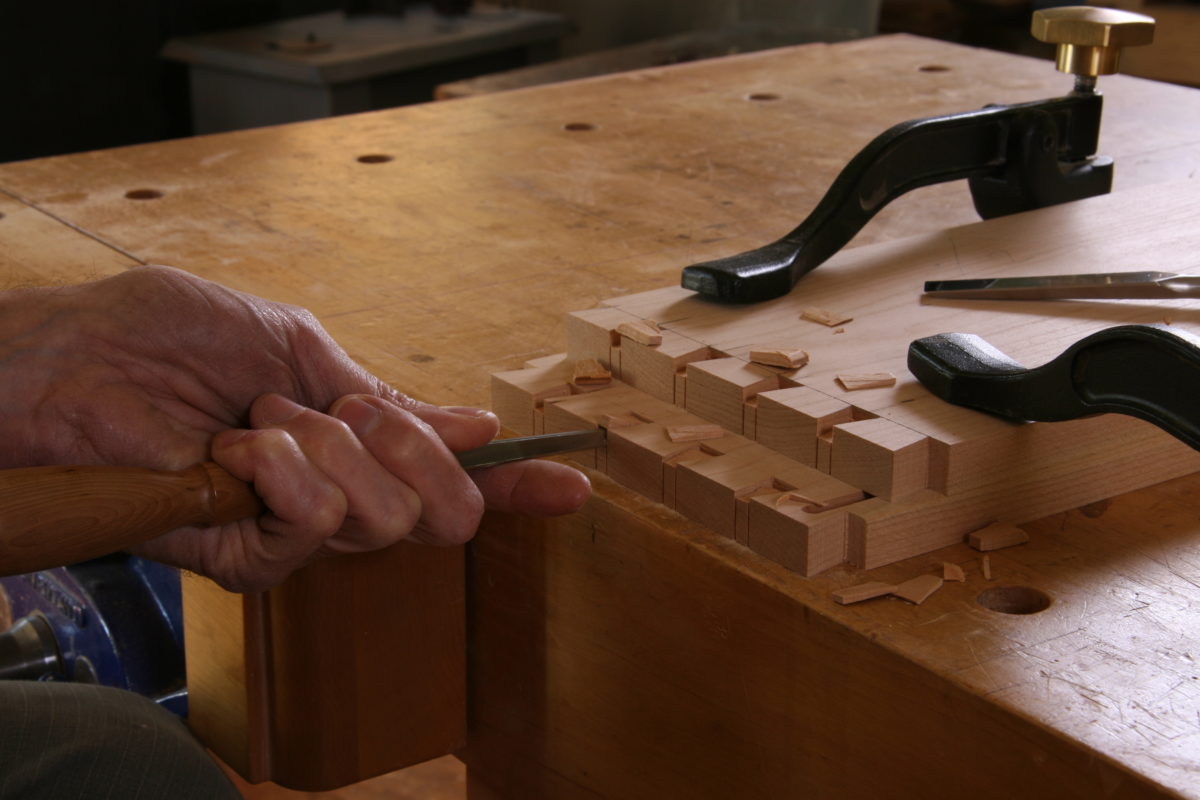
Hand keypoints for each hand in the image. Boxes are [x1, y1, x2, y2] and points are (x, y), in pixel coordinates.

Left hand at [0, 266, 589, 590]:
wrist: (78, 360)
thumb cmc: (170, 336)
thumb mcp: (298, 344)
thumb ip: (385, 394)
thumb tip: (473, 424)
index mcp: (360, 440)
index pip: (455, 473)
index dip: (517, 483)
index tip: (573, 483)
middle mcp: (343, 490)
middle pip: (443, 512)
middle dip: (409, 449)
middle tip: (346, 411)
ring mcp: (301, 528)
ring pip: (384, 521)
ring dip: (326, 448)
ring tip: (261, 421)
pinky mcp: (253, 555)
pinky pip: (316, 532)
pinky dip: (285, 476)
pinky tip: (242, 452)